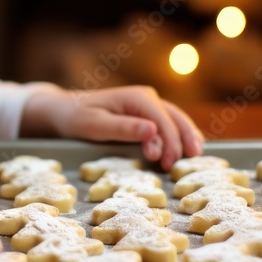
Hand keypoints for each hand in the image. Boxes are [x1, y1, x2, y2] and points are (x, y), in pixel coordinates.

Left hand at [19, 85, 204, 170]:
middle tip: (183, 164)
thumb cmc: (76, 118)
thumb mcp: (94, 125)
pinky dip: (180, 134)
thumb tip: (152, 131)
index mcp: (136, 97)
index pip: (161, 119)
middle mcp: (146, 97)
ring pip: (176, 119)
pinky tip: (188, 147)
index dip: (169, 141)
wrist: (65, 110)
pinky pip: (169, 122)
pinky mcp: (146, 114)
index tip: (166, 162)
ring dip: (187, 136)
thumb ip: (123, 128)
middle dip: (183, 140)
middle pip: (175, 118)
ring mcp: (148, 104)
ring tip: (196, 155)